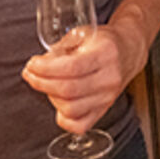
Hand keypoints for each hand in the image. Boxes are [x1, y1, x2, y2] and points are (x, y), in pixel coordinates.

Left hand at [22, 22, 145, 132]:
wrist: (128, 51)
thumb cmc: (104, 41)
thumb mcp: (83, 33)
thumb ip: (60, 47)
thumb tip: (39, 64)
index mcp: (105, 54)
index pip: (71, 67)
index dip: (45, 68)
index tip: (32, 64)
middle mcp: (110, 78)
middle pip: (68, 90)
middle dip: (41, 82)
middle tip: (31, 74)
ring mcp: (108, 97)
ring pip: (71, 109)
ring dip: (50, 98)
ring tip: (44, 85)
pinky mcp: (104, 110)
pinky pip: (80, 125)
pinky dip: (63, 118)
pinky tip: (58, 103)